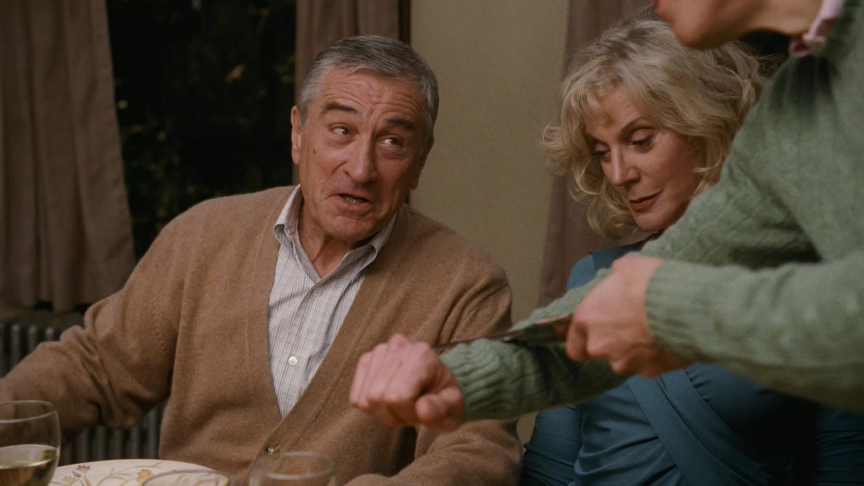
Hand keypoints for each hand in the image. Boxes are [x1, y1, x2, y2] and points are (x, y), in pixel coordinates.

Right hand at [349, 334, 464, 432]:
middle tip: (413, 409)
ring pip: (365, 399)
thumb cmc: (445, 398)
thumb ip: (441, 410)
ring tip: (403, 404)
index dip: (407, 413)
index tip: (423, 410)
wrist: (438, 385)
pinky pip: (356, 397)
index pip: (396, 397)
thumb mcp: (453, 409)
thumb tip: (423, 409)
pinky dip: (371, 407)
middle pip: (377, 397)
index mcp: (421, 355)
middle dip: (395, 414)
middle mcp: (398, 346)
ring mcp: (379, 351)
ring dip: (383, 412)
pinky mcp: (366, 360)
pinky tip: (388, 399)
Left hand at [567, 254, 689, 375]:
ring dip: (635, 350)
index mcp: (587, 319)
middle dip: (613, 343)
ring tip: (655, 331)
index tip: (596, 333)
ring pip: (624, 360)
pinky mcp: (648, 372)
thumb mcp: (628, 266)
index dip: (583, 340)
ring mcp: (623, 362)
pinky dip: (655, 356)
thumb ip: (616, 276)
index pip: (573, 345)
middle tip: (631, 327)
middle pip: (599, 351)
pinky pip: (648, 365)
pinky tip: (668, 340)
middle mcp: (599, 345)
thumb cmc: (649, 282)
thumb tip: (618, 275)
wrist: (683, 308)